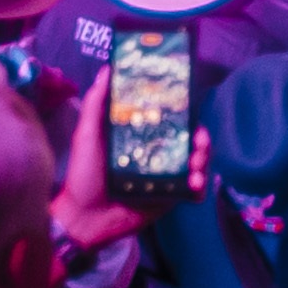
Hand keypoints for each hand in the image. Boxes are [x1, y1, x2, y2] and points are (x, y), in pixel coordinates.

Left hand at [49, 72, 200, 251]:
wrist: (83, 219)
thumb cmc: (83, 174)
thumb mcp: (87, 135)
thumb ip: (95, 103)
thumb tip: (107, 68)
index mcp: (140, 135)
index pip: (170, 118)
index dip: (184, 111)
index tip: (190, 107)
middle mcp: (156, 152)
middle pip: (190, 139)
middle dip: (202, 138)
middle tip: (199, 142)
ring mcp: (165, 175)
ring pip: (196, 162)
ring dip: (204, 160)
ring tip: (197, 167)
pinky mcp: (169, 197)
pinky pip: (192, 191)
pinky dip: (199, 188)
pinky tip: (195, 187)